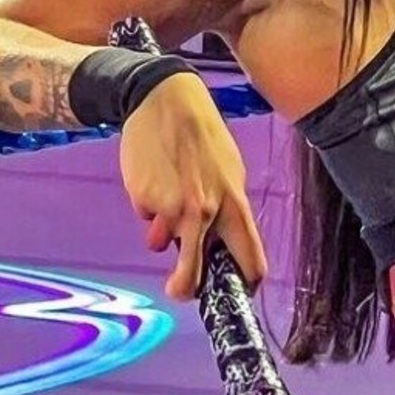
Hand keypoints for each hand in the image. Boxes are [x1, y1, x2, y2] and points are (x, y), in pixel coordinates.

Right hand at [119, 73, 267, 300]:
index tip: (240, 291)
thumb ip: (227, 209)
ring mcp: (171, 208)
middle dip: (186, 288)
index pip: (250, 259)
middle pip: (195, 272)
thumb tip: (220, 243)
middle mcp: (205, 212)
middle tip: (181, 290)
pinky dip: (148, 207)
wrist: (167, 102)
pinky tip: (154, 179)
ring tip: (167, 193)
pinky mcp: (144, 199)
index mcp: (235, 205)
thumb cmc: (203, 138)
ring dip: (161, 229)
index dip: (246, 282)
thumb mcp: (229, 173)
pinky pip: (145, 217)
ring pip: (160, 241)